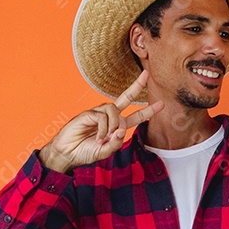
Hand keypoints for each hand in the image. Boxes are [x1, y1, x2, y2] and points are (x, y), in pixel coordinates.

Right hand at [41, 70, 163, 172]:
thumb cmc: (85, 152)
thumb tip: (121, 131)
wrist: (67, 153)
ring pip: (114, 110)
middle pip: (125, 98)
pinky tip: (98, 138)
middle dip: (136, 86)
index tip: (161, 104)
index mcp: (116, 125)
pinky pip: (102, 117)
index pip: (135, 116)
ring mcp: (97, 113)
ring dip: (113, 125)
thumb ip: (116, 144)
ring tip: (105, 138)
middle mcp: (108, 116)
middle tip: (146, 75)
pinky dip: (102, 129)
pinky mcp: (87, 114)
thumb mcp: (105, 152)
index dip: (148, 111)